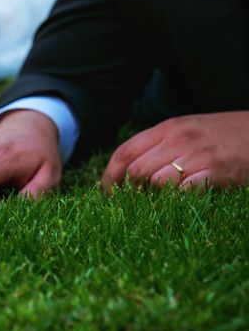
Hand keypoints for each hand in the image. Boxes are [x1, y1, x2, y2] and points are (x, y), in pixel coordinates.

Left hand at [101, 111, 248, 189]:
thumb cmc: (224, 134)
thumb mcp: (188, 130)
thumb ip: (161, 145)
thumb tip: (131, 171)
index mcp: (167, 128)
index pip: (125, 152)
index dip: (109, 175)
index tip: (106, 193)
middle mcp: (178, 139)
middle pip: (136, 170)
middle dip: (130, 190)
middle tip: (133, 202)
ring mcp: (197, 155)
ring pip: (157, 181)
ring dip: (156, 195)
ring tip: (162, 201)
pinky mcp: (216, 172)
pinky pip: (184, 191)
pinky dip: (179, 199)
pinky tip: (185, 200)